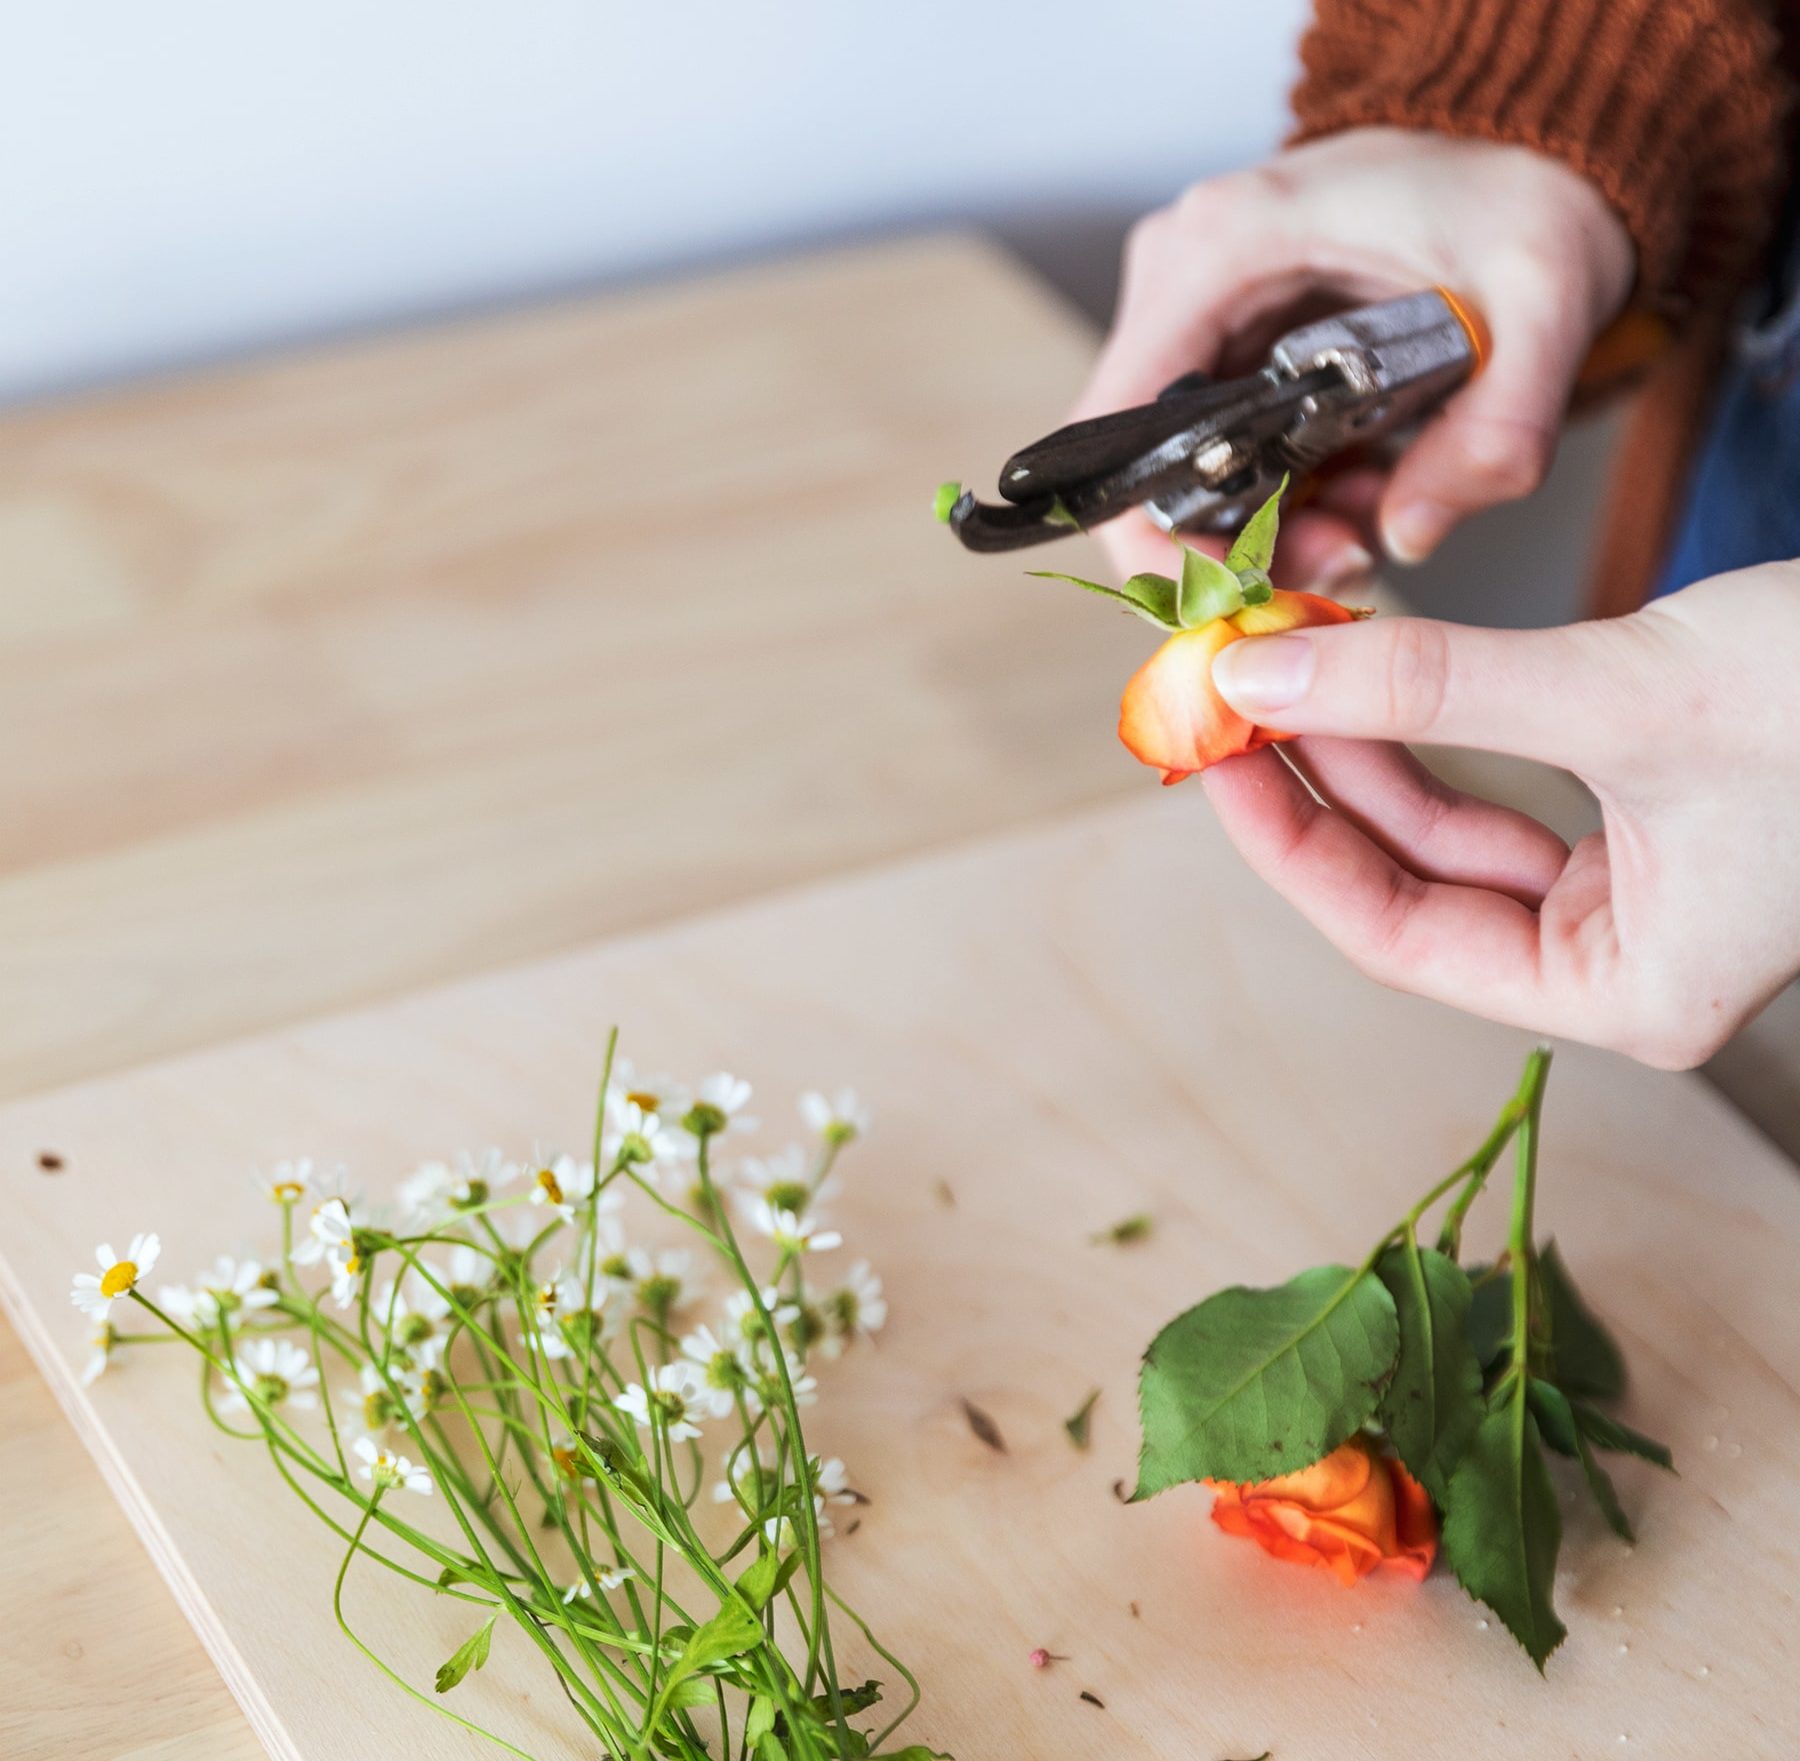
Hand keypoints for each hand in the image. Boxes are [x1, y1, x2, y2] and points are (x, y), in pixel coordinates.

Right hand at [1073, 128, 1634, 585]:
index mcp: (1219, 250)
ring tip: (1373, 516)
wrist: (1528, 157)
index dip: (1162, 538)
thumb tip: (1407, 534)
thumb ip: (1497, 427)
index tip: (1249, 588)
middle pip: (1150, 471)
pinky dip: (1289, 500)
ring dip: (1271, 529)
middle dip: (1238, 544)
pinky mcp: (1230, 349)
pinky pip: (1227, 458)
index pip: (1119, 432)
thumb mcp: (1545, 301)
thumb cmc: (1518, 197)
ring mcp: (1199, 316)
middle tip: (1345, 557)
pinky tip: (1364, 485)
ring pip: (1188, 476)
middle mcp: (1182, 281)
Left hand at [1198, 565, 1799, 1068]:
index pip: (1395, 934)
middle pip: (1410, 881)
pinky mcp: (1648, 816)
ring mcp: (1636, 889)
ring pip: (1450, 828)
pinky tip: (1363, 671)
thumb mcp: (1618, 694)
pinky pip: (1503, 785)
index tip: (1211, 754)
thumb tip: (1265, 673)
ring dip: (1364, 744)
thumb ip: (1428, 689)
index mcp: (1625, 991)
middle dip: (1314, 783)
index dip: (1286, 841)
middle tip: (1225, 697)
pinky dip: (1433, 726)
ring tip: (1278, 665)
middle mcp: (1621, 956)